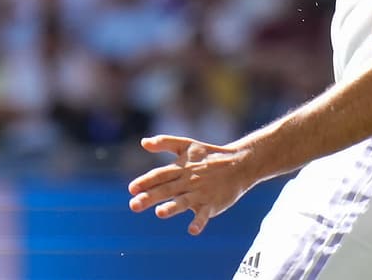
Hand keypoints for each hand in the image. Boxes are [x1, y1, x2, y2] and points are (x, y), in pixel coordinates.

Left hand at [127, 134, 253, 235]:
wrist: (240, 163)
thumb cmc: (210, 155)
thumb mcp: (188, 145)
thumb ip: (165, 142)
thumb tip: (143, 142)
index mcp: (181, 168)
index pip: (160, 175)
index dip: (146, 181)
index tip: (132, 189)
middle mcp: (189, 180)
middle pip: (167, 189)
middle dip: (150, 197)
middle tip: (134, 205)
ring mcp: (200, 193)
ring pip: (184, 201)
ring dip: (172, 207)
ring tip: (160, 213)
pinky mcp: (212, 204)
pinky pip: (204, 214)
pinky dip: (199, 222)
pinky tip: (192, 230)